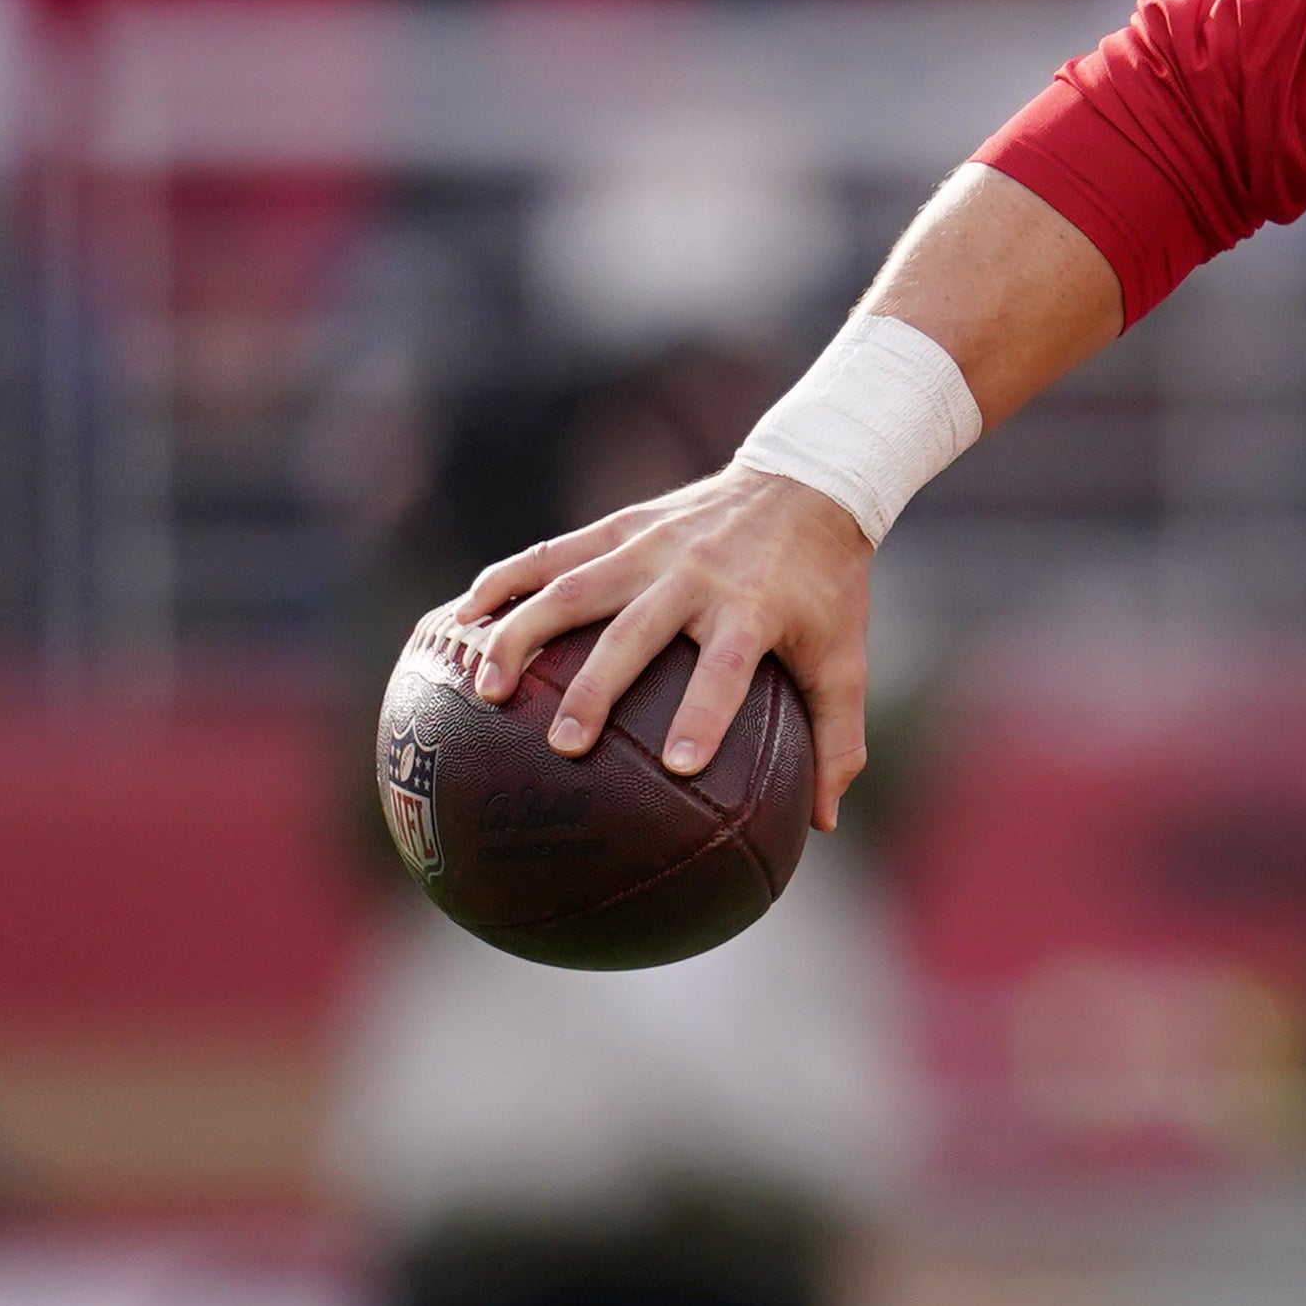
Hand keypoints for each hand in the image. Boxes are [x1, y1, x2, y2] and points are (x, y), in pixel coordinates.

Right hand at [458, 467, 878, 827]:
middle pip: (634, 635)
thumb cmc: (827, 586)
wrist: (807, 482)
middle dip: (596, 691)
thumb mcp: (845, 655)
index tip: (676, 766)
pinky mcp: (621, 526)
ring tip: (487, 689)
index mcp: (754, 607)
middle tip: (563, 746)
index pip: (726, 669)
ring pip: (573, 590)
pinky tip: (460, 618)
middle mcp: (696, 574)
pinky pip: (551, 553)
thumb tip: (820, 824)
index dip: (704, 715)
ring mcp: (651, 546)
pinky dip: (504, 581)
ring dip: (525, 636)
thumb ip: (837, 737)